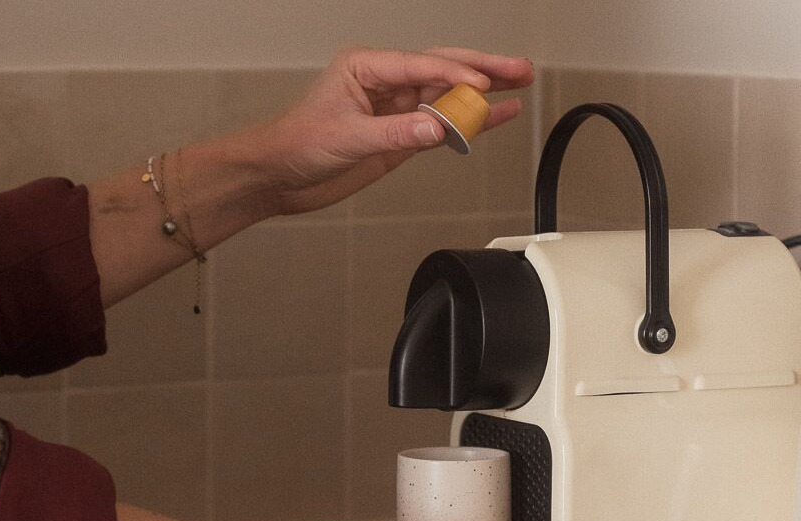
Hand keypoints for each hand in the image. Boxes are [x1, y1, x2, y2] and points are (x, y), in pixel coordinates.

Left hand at [247, 46, 533, 214]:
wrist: (280, 176)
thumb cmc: (297, 144)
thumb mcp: (347, 137)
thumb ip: (395, 133)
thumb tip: (437, 127)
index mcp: (366, 68)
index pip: (421, 66)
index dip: (454, 75)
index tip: (482, 85)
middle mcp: (386, 83)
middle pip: (443, 69)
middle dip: (483, 69)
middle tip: (519, 69)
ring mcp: (397, 109)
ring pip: (449, 95)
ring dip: (484, 93)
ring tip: (520, 84)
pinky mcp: (403, 135)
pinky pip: (443, 125)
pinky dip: (470, 122)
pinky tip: (496, 115)